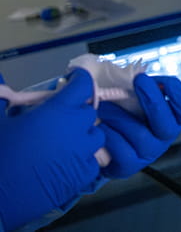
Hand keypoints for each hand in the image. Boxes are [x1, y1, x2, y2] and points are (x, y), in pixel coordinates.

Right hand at [0, 69, 103, 230]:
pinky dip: (84, 159)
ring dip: (83, 135)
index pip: (83, 85)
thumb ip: (3, 98)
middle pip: (89, 112)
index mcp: (58, 111)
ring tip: (63, 142)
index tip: (73, 80)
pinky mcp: (84, 175)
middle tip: (58, 119)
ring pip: (95, 136)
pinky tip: (66, 162)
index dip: (79, 80)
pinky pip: (93, 160)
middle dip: (76, 112)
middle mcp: (76, 129)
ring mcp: (83, 153)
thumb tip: (0, 82)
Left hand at [98, 74, 180, 177]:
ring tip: (103, 104)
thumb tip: (135, 73)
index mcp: (172, 117)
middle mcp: (164, 136)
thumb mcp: (135, 94)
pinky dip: (108, 134)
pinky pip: (121, 150)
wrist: (103, 138)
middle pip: (166, 123)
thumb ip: (141, 86)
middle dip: (153, 99)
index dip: (178, 93)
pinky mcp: (129, 166)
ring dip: (119, 115)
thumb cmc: (122, 109)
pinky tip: (99, 126)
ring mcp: (148, 152)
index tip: (162, 80)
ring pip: (140, 135)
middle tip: (139, 80)